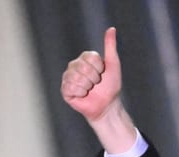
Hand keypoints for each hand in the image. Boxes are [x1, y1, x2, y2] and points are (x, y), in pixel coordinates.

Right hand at [60, 27, 135, 152]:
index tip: (102, 73)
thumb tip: (111, 28)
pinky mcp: (65, 89)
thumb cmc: (111, 86)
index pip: (90, 58)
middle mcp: (74, 66)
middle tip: (96, 84)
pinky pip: (70, 87)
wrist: (107, 105)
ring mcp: (68, 77)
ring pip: (76, 78)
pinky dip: (80, 93)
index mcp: (85, 58)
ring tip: (90, 90)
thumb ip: (110, 46)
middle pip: (82, 67)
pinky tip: (83, 95)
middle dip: (94, 78)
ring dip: (87, 87)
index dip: (99, 68)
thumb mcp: (113, 64)